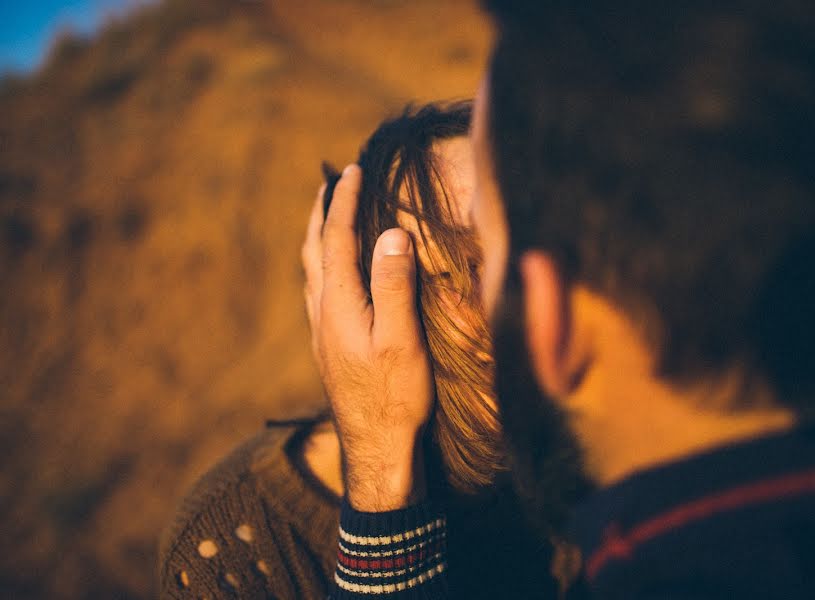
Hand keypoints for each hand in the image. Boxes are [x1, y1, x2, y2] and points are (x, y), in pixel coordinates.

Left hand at [301, 164, 433, 510]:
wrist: (376, 449)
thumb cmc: (396, 397)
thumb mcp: (402, 341)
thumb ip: (395, 286)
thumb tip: (394, 233)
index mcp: (339, 305)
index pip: (339, 239)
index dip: (345, 201)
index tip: (354, 169)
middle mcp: (322, 313)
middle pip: (315, 249)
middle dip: (322, 212)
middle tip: (331, 182)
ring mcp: (322, 331)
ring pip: (312, 270)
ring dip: (318, 236)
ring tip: (328, 217)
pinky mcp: (328, 347)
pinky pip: (318, 289)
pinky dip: (323, 263)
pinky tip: (333, 274)